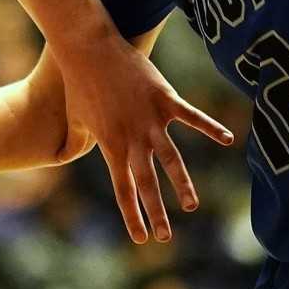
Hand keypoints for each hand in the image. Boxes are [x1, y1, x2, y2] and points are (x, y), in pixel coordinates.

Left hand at [57, 30, 233, 244]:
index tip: (141, 239)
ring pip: (171, 158)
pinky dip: (210, 128)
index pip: (123, 189)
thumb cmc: (79, 85)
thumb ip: (72, 143)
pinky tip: (228, 140)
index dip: (132, 215)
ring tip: (191, 205)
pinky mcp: (164, 98)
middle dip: (156, 211)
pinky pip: (192, 117)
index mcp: (111, 146)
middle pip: (147, 182)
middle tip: (166, 238)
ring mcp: (150, 119)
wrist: (89, 49)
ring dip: (182, 183)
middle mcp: (132, 138)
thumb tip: (59, 157)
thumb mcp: (74, 119)